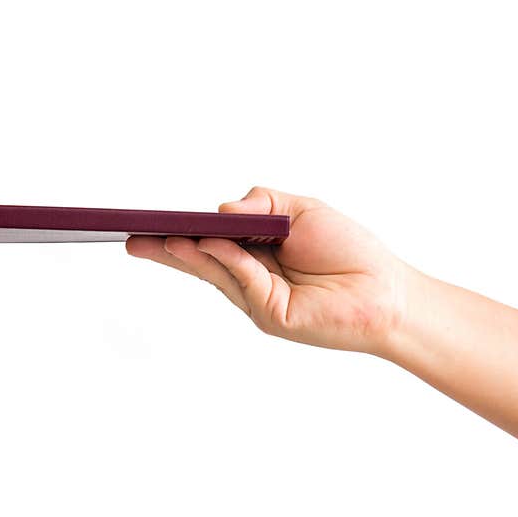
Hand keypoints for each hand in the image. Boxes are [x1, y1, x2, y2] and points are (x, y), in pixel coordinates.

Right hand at [125, 187, 410, 355]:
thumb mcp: (302, 210)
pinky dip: (227, 258)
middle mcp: (252, 278)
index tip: (151, 224)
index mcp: (257, 253)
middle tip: (132, 238)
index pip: (211, 242)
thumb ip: (261, 201)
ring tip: (158, 237)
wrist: (385, 291)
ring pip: (215, 271)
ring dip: (187, 252)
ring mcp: (258, 299)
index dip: (182, 233)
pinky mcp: (270, 315)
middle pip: (201, 261)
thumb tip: (222, 208)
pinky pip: (243, 279)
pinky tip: (208, 241)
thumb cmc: (349, 250)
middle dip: (166, 250)